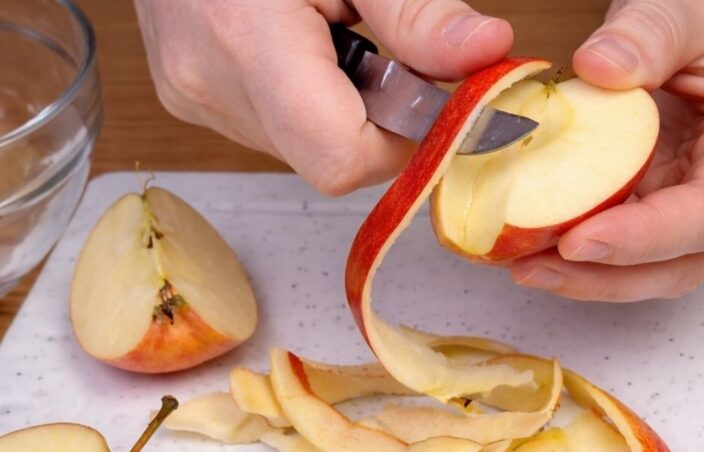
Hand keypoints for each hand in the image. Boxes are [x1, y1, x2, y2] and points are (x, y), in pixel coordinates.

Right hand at [134, 0, 511, 194]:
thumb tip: (487, 53)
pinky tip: (300, 45)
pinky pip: (276, 128)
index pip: (342, 159)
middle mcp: (209, 85)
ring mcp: (193, 98)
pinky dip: (307, 99)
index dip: (401, 142)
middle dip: (376, 116)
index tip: (429, 99)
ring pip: (307, 148)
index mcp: (248, 41)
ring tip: (328, 32)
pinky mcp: (190, 99)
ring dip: (340, 107)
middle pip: (331, 158)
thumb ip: (418, 12)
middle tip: (376, 45)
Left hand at [511, 0, 703, 300]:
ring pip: (654, 267)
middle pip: (684, 262)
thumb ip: (648, 34)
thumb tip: (597, 68)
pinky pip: (628, 241)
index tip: (579, 240)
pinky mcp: (666, 202)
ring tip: (523, 265)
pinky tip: (534, 242)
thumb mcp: (689, 5)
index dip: (647, 237)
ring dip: (590, 276)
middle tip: (534, 269)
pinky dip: (583, 249)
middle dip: (609, 276)